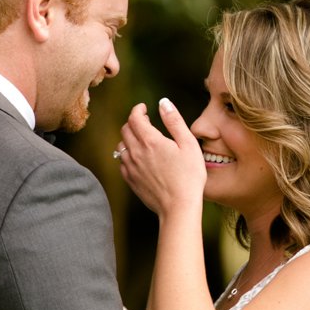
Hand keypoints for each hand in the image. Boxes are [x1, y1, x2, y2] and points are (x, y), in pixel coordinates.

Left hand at [118, 98, 206, 215]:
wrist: (179, 207)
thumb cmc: (189, 176)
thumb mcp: (188, 144)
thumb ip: (174, 121)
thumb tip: (164, 102)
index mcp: (150, 140)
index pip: (134, 117)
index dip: (138, 110)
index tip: (144, 108)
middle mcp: (136, 152)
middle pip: (125, 130)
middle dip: (133, 122)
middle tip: (145, 122)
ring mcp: (131, 167)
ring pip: (121, 146)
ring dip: (129, 138)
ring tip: (142, 140)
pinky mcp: (131, 181)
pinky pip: (122, 162)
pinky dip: (127, 155)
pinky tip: (139, 158)